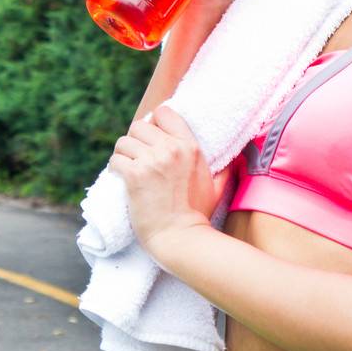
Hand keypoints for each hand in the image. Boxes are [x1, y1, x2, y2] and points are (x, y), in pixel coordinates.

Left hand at [109, 103, 237, 258]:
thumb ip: (223, 170)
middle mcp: (171, 149)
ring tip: (128, 169)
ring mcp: (152, 161)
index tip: (151, 139)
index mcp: (189, 146)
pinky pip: (115, 160)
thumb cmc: (197, 215)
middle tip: (137, 158)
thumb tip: (236, 161)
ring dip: (123, 155)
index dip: (153, 123)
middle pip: (139, 126)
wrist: (181, 238)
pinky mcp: (134, 175)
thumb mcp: (217, 187)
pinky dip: (115, 170)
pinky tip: (122, 180)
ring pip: (123, 142)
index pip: (164, 112)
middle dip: (135, 141)